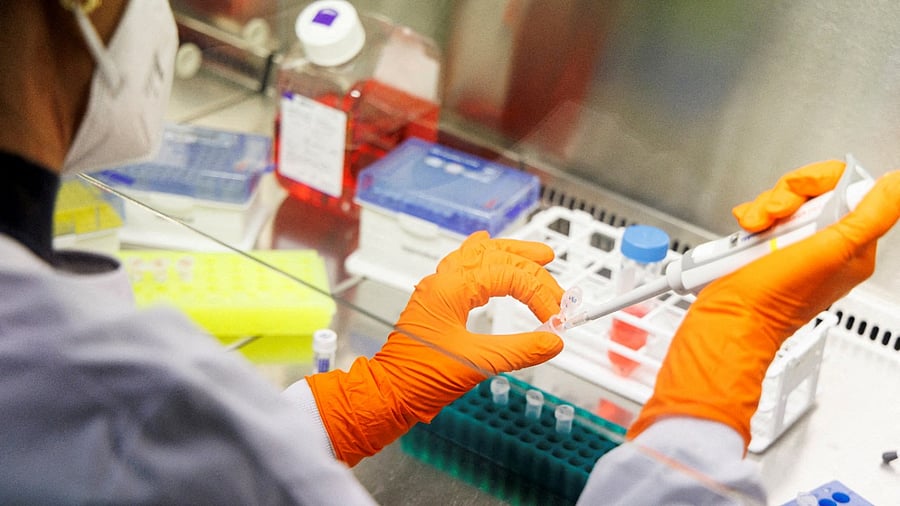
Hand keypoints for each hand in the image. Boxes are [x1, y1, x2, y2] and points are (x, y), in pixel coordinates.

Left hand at [307, 231, 564, 465]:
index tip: (556, 318)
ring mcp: (439, 289)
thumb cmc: (419, 377)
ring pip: (479, 255)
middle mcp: (443, 281)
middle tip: (558, 286)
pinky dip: (484, 258)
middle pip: (496, 257)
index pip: (509, 276)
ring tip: (538, 255)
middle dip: (531, 269)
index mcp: (451, 287)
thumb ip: (520, 350)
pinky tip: (489, 248)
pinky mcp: (438, 302)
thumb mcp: (477, 364)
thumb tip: (553, 341)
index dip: (538, 294)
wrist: (387, 393)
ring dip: (511, 254)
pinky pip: (463, 266)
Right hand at [627, 160, 899, 447]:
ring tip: (756, 229)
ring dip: (763, 209)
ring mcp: (794, 245)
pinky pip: (764, 216)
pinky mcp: (768, 246)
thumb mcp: (829, 251)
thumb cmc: (773, 299)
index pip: (848, 190)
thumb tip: (896, 186)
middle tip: (776, 216)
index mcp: (852, 247)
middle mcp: (825, 245)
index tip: (804, 200)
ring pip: (785, 202)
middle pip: (813, 192)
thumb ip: (871, 216)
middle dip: (786, 198)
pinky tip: (747, 233)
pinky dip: (751, 220)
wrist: (729, 319)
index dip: (820, 185)